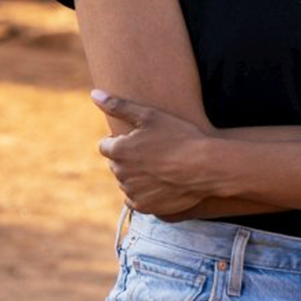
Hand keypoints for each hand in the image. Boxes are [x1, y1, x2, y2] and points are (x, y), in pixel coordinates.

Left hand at [92, 89, 210, 217]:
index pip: (105, 146)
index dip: (121, 141)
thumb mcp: (148, 115)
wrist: (205, 167)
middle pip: (116, 164)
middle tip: (152, 152)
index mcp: (118, 150)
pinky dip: (143, 192)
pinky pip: (134, 199)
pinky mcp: (144, 206)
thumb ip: (118, 106)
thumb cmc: (178, 136)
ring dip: (135, 175)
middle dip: (127, 158)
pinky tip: (159, 182)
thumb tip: (94, 94)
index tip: (140, 139)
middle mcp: (121, 173)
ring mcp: (132, 191)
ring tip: (159, 167)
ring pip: (125, 181)